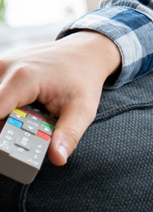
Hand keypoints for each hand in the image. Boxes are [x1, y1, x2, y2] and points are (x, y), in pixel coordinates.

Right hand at [0, 32, 120, 164]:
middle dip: (3, 125)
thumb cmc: (83, 79)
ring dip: (3, 116)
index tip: (7, 147)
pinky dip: (4, 105)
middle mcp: (5, 67)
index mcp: (23, 78)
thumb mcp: (83, 109)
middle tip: (22, 132)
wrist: (84, 52)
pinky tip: (20, 109)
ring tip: (30, 116)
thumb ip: (68, 134)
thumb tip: (58, 158)